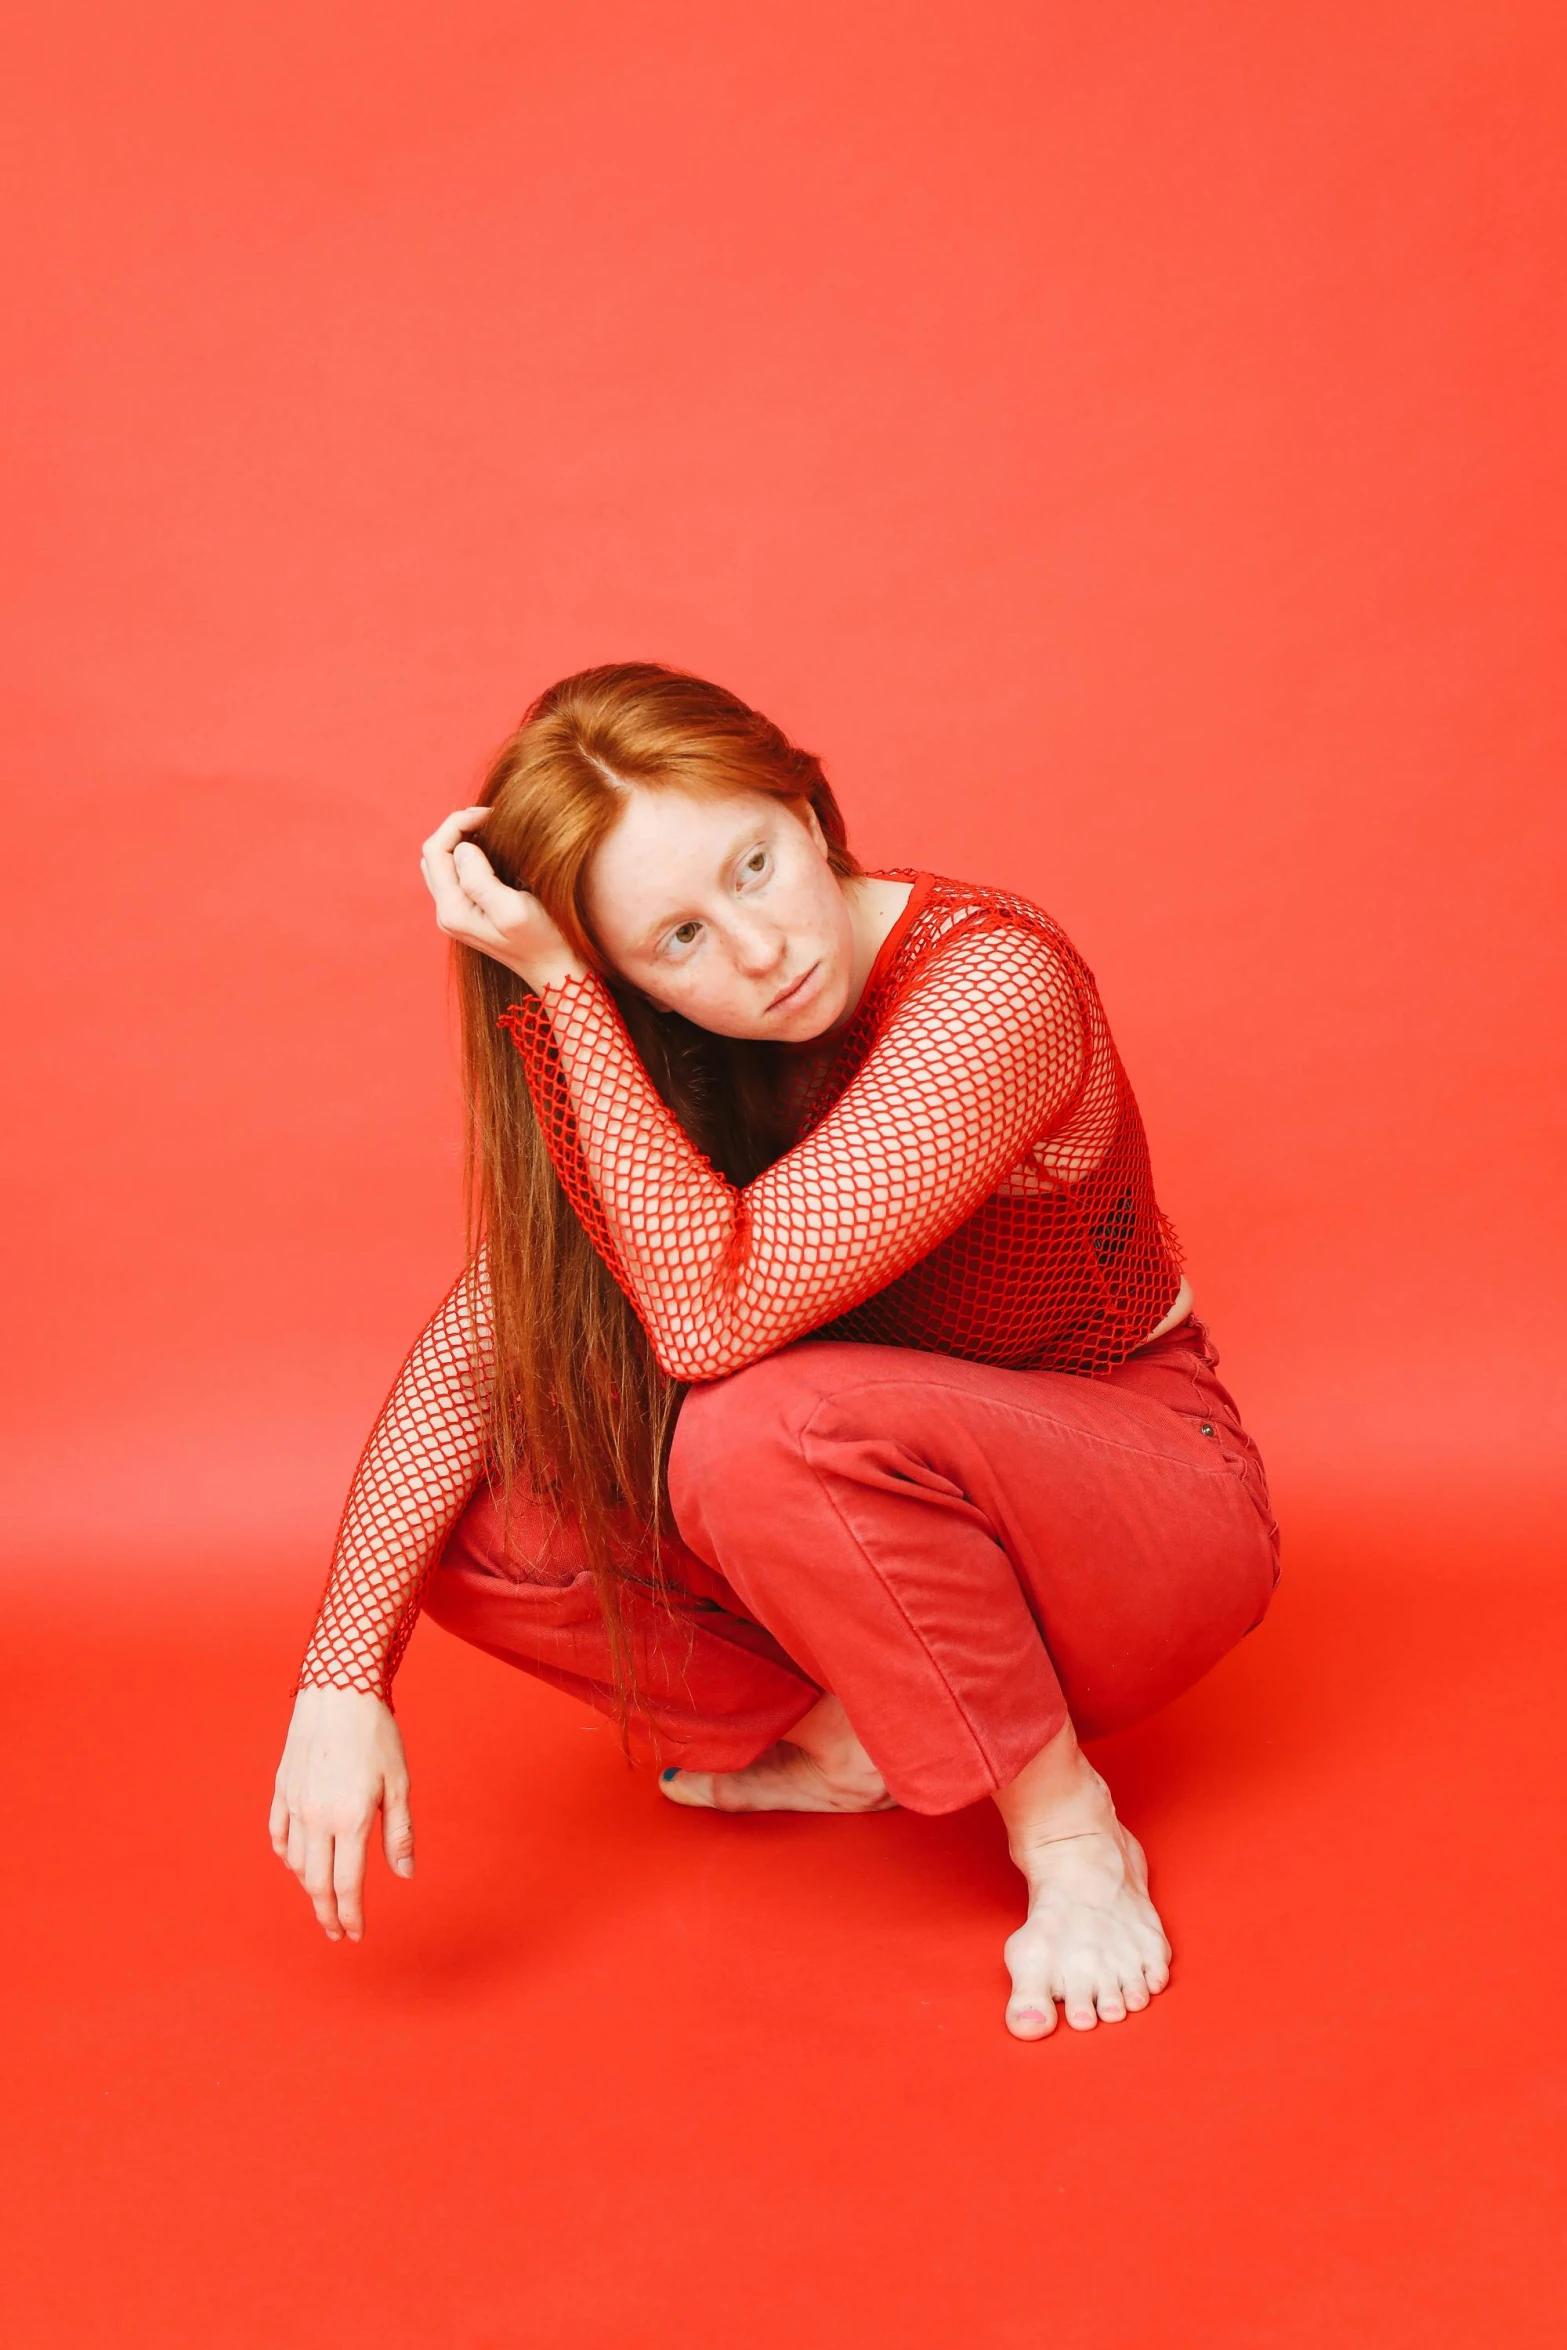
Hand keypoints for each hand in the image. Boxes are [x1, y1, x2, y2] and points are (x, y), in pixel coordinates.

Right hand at [269, 1686, 415, 1942]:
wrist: (337, 1689)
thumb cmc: (375, 1734)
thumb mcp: (398, 1783)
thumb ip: (398, 1833)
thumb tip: (404, 1875)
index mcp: (349, 1820)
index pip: (347, 1885)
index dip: (351, 1916)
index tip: (354, 1936)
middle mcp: (317, 1819)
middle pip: (317, 1883)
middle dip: (327, 1913)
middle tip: (335, 1933)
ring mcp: (295, 1804)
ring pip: (297, 1863)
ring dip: (309, 1889)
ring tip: (323, 1901)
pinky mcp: (281, 1789)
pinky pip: (279, 1835)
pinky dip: (288, 1856)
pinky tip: (297, 1863)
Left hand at [420, 806, 585, 986]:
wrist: (556, 970)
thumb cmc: (543, 940)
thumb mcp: (513, 910)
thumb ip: (479, 879)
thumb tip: (463, 848)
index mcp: (452, 910)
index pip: (435, 851)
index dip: (457, 824)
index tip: (491, 815)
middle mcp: (447, 912)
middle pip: (434, 854)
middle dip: (457, 829)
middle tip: (491, 819)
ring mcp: (458, 913)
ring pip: (444, 862)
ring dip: (462, 840)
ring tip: (492, 830)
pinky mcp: (471, 912)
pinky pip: (458, 874)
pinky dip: (471, 854)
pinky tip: (496, 851)